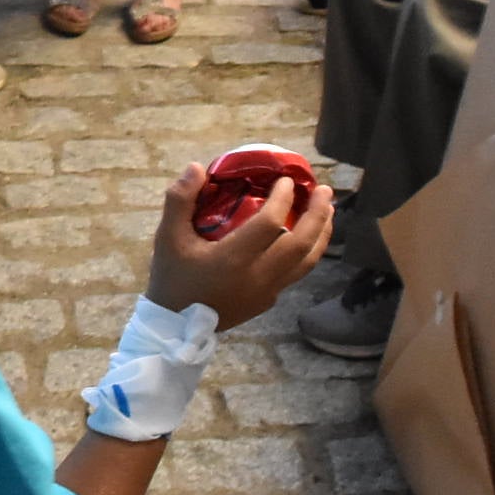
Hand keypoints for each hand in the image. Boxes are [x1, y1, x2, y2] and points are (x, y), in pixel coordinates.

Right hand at [143, 164, 332, 330]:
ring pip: (307, 261)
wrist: (175, 328)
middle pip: (301, 243)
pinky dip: (309, 251)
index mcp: (233, 259)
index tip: (285, 180)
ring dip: (322, 233)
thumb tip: (196, 167)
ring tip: (328, 211)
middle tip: (324, 190)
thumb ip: (179, 200)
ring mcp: (267, 291)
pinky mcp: (268, 301)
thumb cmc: (172, 279)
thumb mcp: (167, 237)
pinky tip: (308, 238)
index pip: (271, 223)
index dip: (283, 198)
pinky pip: (297, 273)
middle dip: (317, 214)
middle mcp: (258, 276)